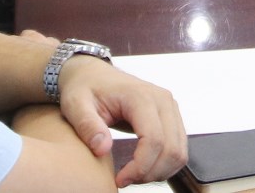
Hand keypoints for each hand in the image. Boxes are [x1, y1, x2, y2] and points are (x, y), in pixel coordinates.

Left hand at [55, 56, 187, 186]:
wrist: (93, 74)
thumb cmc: (83, 88)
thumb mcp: (76, 105)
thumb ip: (87, 126)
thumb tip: (102, 149)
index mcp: (140, 96)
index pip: (154, 139)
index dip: (140, 167)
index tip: (119, 180)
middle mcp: (162, 100)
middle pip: (171, 148)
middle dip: (150, 173)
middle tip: (125, 180)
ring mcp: (170, 107)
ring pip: (179, 152)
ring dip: (159, 171)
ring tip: (133, 175)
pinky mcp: (172, 116)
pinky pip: (178, 148)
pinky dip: (164, 165)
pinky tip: (143, 168)